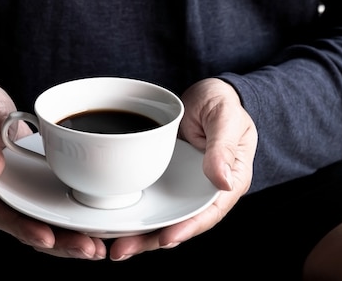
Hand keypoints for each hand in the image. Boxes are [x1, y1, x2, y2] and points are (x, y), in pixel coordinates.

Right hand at [0, 82, 107, 258]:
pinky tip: (89, 227)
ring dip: (65, 237)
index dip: (22, 227)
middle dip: (55, 242)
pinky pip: (44, 207)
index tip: (48, 238)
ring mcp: (10, 190)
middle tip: (88, 249)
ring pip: (36, 221)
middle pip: (22, 225)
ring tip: (95, 247)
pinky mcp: (26, 185)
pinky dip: (66, 219)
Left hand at [107, 78, 256, 260]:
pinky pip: (150, 198)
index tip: (165, 238)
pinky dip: (133, 212)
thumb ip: (224, 147)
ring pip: (162, 216)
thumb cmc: (222, 102)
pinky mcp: (164, 177)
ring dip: (139, 234)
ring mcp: (182, 186)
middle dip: (152, 240)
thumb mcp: (226, 118)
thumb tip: (223, 180)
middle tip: (123, 250)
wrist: (205, 91)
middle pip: (179, 222)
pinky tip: (113, 222)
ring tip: (114, 247)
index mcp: (227, 181)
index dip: (187, 228)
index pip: (209, 212)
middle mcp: (203, 190)